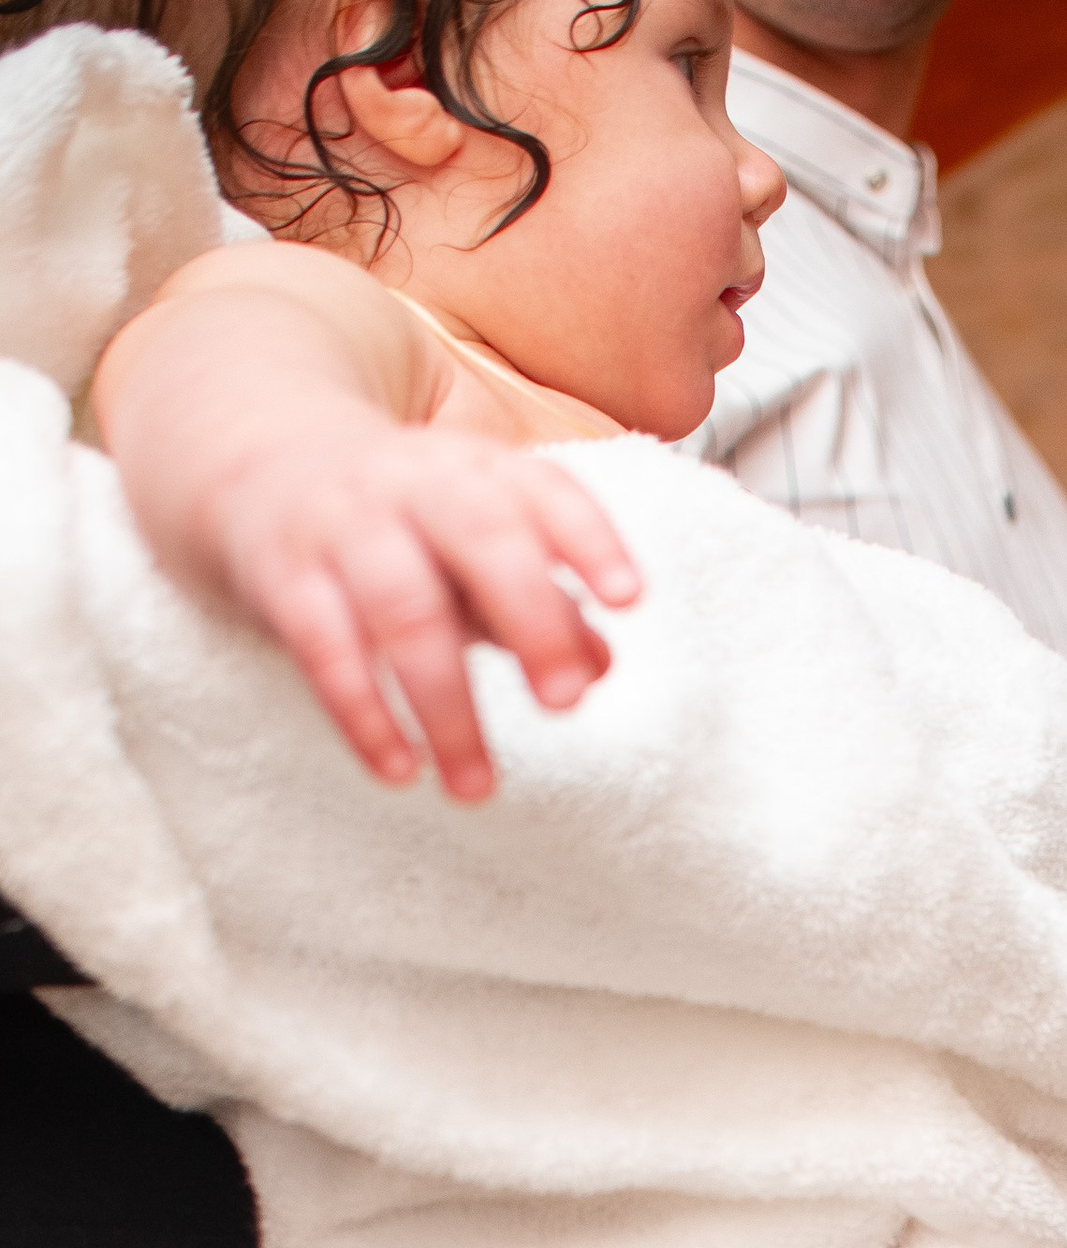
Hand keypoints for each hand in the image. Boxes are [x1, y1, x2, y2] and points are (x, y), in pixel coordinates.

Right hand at [92, 249, 637, 803]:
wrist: (253, 458)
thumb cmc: (399, 521)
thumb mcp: (474, 545)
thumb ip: (540, 603)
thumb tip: (602, 664)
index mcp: (473, 471)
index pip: (542, 491)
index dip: (589, 540)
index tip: (631, 599)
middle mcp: (411, 487)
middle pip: (480, 538)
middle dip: (529, 617)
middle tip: (566, 704)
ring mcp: (342, 527)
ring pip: (403, 609)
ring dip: (445, 706)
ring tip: (477, 789)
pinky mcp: (281, 574)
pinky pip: (323, 646)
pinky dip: (361, 713)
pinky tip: (398, 771)